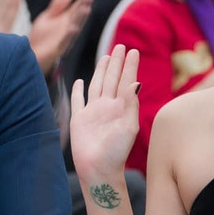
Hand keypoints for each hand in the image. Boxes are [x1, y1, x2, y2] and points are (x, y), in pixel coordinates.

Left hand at [28, 0, 95, 72]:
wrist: (28, 56)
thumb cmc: (40, 38)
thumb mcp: (48, 18)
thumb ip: (57, 6)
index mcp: (67, 21)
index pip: (78, 7)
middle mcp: (68, 30)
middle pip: (79, 16)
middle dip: (85, 5)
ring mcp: (64, 40)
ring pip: (75, 28)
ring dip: (80, 19)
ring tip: (85, 7)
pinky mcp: (56, 50)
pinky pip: (64, 42)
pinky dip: (69, 36)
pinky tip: (73, 28)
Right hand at [70, 44, 139, 179]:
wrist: (98, 168)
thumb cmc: (116, 152)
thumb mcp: (128, 127)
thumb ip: (130, 104)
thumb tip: (135, 82)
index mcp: (121, 107)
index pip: (126, 81)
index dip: (129, 66)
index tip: (133, 51)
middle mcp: (107, 106)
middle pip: (111, 79)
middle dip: (116, 62)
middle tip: (120, 46)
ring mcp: (92, 112)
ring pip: (97, 85)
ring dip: (101, 71)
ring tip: (106, 57)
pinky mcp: (79, 119)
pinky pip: (78, 100)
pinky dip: (78, 90)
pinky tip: (79, 82)